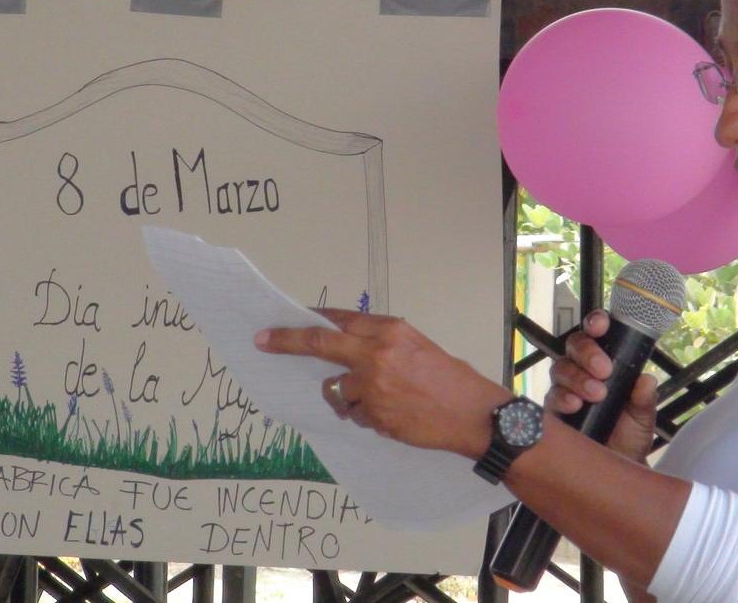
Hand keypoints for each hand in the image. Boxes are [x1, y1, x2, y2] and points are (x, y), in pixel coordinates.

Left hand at [254, 308, 511, 457]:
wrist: (474, 415)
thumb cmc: (451, 380)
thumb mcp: (417, 347)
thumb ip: (381, 344)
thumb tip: (344, 348)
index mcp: (390, 330)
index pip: (339, 319)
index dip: (309, 320)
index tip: (285, 322)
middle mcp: (377, 352)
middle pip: (320, 343)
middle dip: (287, 341)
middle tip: (263, 341)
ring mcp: (373, 385)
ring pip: (336, 389)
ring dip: (349, 397)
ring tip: (383, 402)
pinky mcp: (374, 414)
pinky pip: (355, 415)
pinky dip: (367, 417)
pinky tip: (393, 416)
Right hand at [544, 310, 658, 463]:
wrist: (615, 471)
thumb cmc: (628, 439)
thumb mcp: (643, 418)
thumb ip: (644, 399)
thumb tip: (646, 380)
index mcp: (605, 363)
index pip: (597, 334)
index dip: (596, 324)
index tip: (601, 326)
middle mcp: (582, 371)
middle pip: (574, 346)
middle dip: (587, 353)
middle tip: (604, 370)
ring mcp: (564, 388)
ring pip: (560, 368)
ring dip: (577, 377)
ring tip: (595, 394)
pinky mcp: (552, 409)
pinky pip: (550, 396)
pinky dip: (562, 398)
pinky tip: (574, 405)